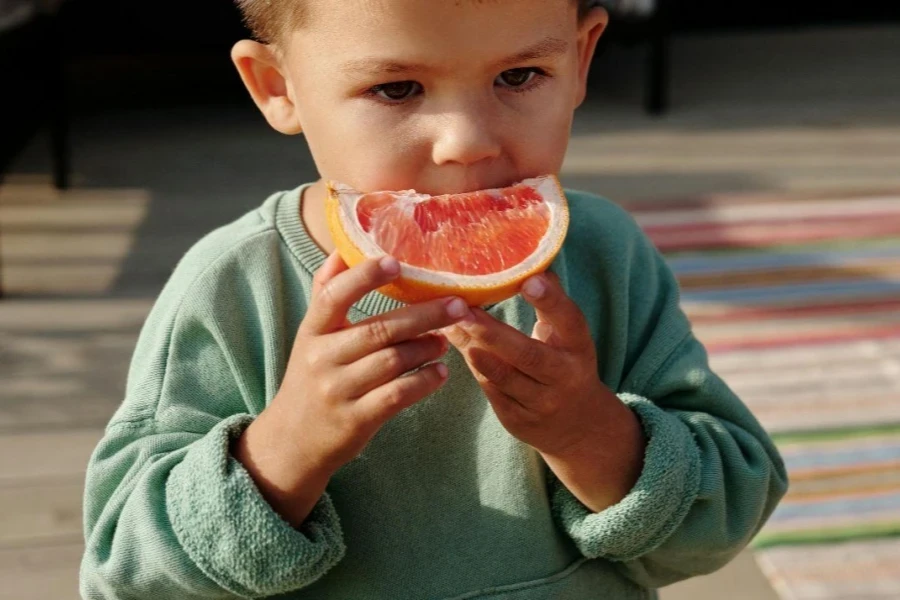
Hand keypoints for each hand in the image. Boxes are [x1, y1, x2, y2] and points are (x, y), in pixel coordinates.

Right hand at [234, 252, 471, 524]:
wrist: (292, 441)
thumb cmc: (311, 377)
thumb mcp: (310, 335)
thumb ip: (326, 292)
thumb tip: (343, 248)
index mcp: (312, 331)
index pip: (334, 296)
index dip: (364, 276)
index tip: (396, 262)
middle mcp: (322, 358)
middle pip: (378, 329)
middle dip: (423, 315)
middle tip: (457, 304)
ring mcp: (338, 391)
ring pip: (392, 361)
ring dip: (426, 348)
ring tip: (445, 341)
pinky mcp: (356, 420)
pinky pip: (397, 396)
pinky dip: (424, 382)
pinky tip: (440, 373)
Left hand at [443, 272, 607, 455]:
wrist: (577, 426)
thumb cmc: (564, 363)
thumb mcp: (566, 335)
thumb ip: (549, 303)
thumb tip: (531, 259)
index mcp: (578, 347)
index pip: (569, 320)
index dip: (551, 301)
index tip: (529, 281)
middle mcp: (564, 376)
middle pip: (528, 355)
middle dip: (493, 333)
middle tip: (463, 310)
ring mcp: (542, 402)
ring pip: (505, 378)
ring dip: (476, 352)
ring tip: (451, 327)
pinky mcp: (519, 420)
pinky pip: (492, 393)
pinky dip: (473, 369)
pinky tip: (454, 347)